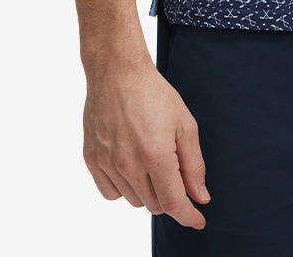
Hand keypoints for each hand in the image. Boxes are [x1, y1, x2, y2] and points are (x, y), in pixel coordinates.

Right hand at [82, 60, 209, 229]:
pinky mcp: (91, 159)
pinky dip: (124, 188)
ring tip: (151, 159)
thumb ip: (194, 165)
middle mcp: (128, 164)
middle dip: (170, 195)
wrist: (117, 72)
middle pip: (154, 205)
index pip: (173, 203)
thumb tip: (200, 197)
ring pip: (133, 201)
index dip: (188, 216)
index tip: (198, 220)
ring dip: (147, 191)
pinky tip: (131, 166)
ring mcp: (107, 163)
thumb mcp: (185, 124)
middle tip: (174, 169)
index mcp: (156, 155)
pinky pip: (111, 193)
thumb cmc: (154, 94)